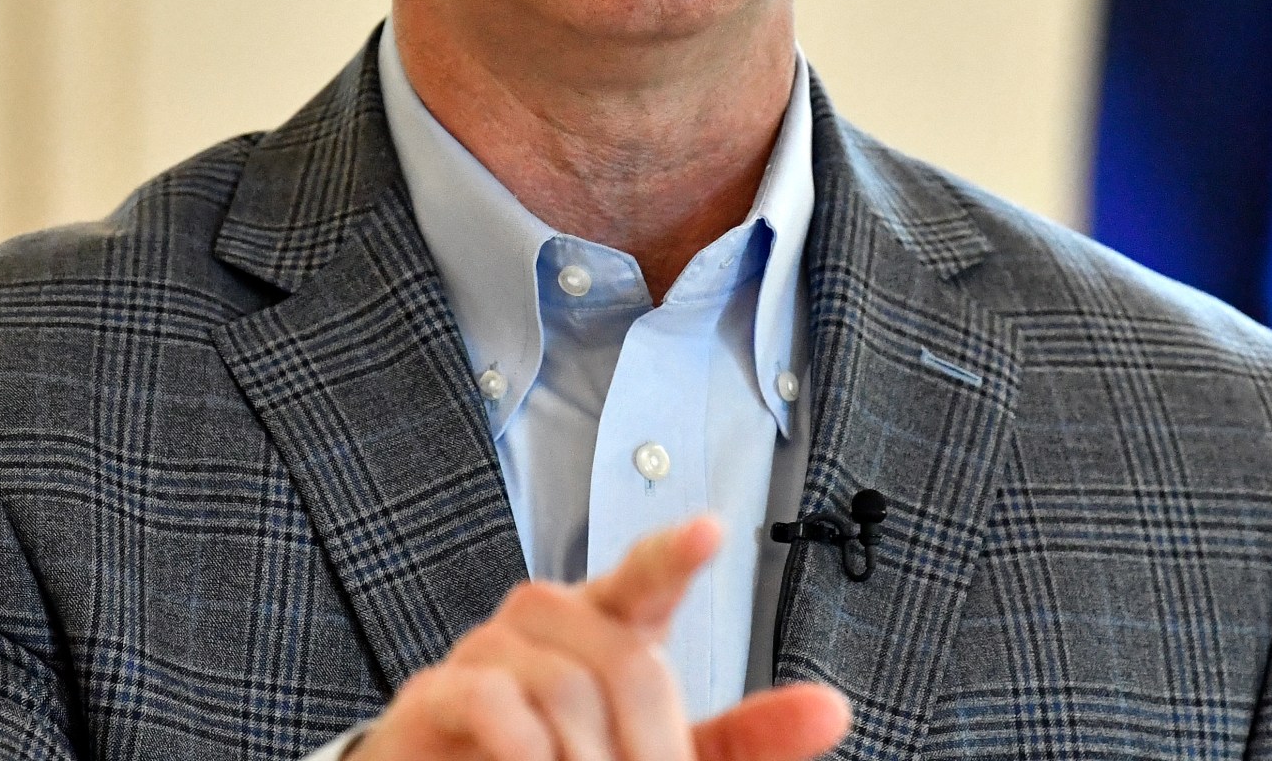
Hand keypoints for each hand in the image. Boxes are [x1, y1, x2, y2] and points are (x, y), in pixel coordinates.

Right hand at [351, 515, 850, 760]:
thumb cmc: (567, 759)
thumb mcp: (662, 754)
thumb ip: (744, 737)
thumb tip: (835, 710)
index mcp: (611, 625)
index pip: (647, 577)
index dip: (674, 555)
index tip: (709, 533)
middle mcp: (550, 620)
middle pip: (626, 662)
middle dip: (652, 746)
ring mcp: (489, 651)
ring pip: (565, 688)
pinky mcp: (436, 693)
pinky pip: (490, 700)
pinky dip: (523, 746)